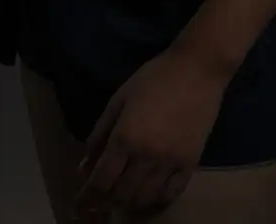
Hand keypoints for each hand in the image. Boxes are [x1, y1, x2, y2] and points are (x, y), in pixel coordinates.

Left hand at [71, 46, 228, 218]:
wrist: (197, 69)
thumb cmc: (154, 78)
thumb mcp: (119, 99)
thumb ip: (100, 134)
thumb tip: (85, 166)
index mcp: (125, 137)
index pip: (101, 181)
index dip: (87, 198)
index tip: (78, 206)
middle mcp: (146, 156)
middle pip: (120, 194)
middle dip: (104, 202)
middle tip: (98, 201)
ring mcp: (170, 162)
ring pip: (144, 199)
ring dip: (128, 204)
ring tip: (120, 199)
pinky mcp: (190, 163)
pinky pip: (170, 194)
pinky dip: (155, 200)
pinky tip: (148, 196)